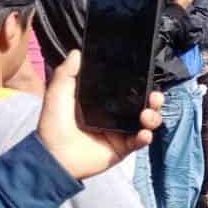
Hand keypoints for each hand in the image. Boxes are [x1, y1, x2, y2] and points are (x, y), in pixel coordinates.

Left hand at [37, 51, 163, 180]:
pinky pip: (141, 141)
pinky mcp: (124, 148)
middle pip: (144, 104)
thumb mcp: (57, 94)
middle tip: (154, 97)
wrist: (53, 155)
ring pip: (147, 122)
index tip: (146, 77)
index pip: (128, 90)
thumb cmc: (53, 125)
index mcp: (104, 102)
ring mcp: (122, 132)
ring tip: (146, 116)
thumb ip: (67, 73)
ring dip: (153, 117)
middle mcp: (116, 115)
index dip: (140, 84)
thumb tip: (77, 52)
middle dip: (154, 100)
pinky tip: (143, 134)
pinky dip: (146, 137)